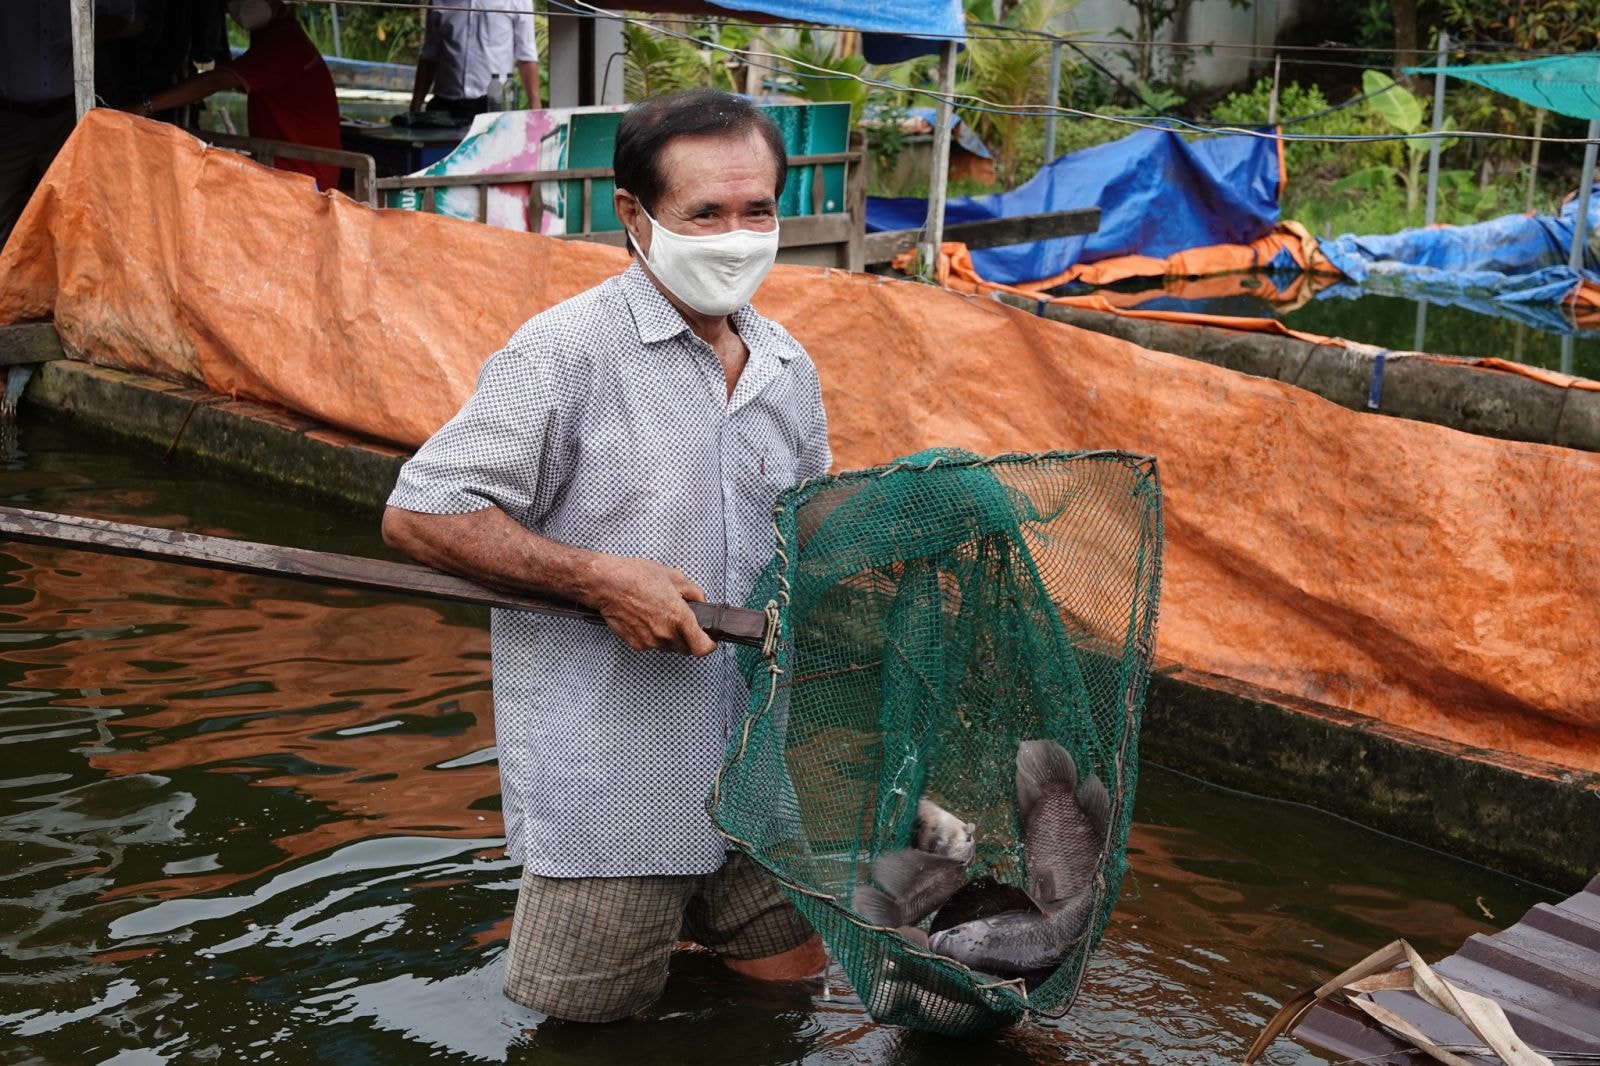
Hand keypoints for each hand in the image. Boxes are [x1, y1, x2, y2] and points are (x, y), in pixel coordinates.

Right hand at [588, 557, 715, 656]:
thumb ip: (694, 592)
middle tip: (682, 621)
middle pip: (686, 648)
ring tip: (658, 614)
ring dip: (669, 636)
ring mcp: (650, 641)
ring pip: (668, 646)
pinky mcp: (636, 644)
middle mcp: (665, 634)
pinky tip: (645, 619)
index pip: (702, 648)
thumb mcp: (673, 577)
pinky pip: (651, 644)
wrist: (608, 583)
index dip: (709, 645)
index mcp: (679, 618)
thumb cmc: (636, 577)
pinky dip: (652, 635)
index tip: (709, 639)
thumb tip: (701, 600)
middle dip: (688, 637)